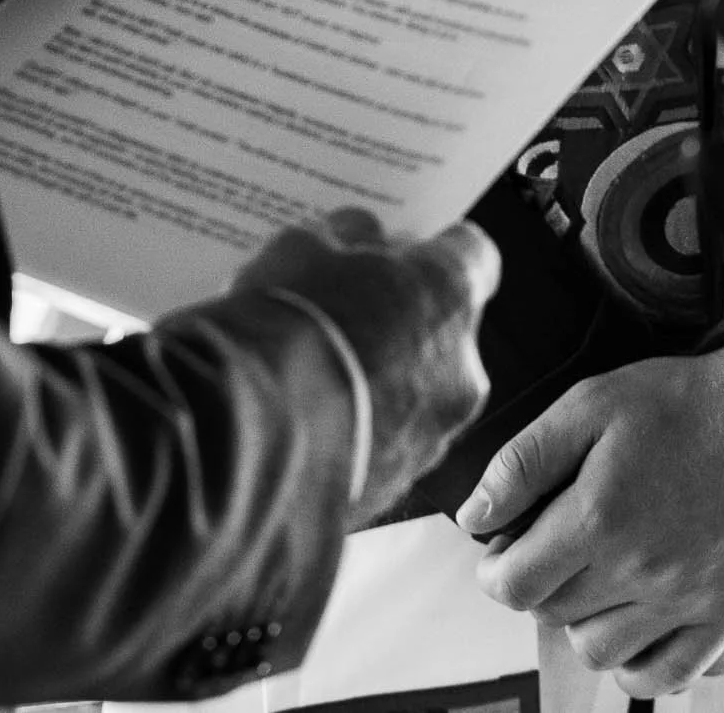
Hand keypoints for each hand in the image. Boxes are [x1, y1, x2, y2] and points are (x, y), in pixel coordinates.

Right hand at [235, 207, 499, 526]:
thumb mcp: (303, 247)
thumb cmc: (286, 325)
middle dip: (402, 319)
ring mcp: (436, 433)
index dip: (431, 250)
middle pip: (445, 328)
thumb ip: (346, 237)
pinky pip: (391, 443)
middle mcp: (462, 365)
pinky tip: (308, 416)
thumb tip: (361, 236)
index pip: (471, 252)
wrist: (253, 440)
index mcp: (450, 291)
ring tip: (313, 371)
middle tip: (343, 310)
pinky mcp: (401, 486)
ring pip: (420, 391)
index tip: (398, 252)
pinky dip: (362, 429)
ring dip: (382, 379)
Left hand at [458, 349, 723, 697]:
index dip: (494, 571)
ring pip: (601, 652)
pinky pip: (666, 676)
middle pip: (554, 614)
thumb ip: (523, 462)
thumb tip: (474, 514)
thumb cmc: (684, 404)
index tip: (500, 551)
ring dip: (582, 622)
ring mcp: (685, 601)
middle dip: (537, 584)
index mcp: (598, 517)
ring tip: (592, 580)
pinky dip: (637, 665)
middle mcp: (639, 570)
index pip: (516, 584)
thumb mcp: (590, 404)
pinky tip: (631, 625)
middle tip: (549, 550)